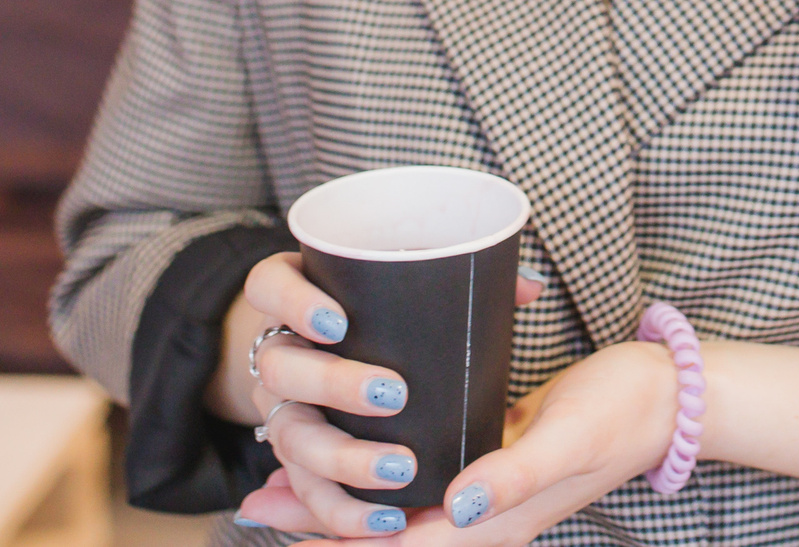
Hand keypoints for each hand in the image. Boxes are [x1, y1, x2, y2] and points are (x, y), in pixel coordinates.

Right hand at [218, 252, 548, 541]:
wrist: (345, 355)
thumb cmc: (388, 309)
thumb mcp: (415, 285)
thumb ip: (469, 278)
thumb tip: (529, 284)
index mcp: (292, 293)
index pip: (268, 286)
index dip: (293, 303)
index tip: (339, 321)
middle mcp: (277, 351)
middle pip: (279, 368)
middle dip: (332, 385)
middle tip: (393, 394)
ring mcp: (281, 407)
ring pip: (289, 437)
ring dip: (340, 459)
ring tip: (399, 470)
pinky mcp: (299, 458)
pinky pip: (306, 490)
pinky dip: (339, 510)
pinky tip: (379, 519)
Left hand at [235, 339, 681, 543]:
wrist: (665, 397)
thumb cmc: (620, 413)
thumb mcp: (568, 439)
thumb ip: (515, 476)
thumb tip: (459, 507)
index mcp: (494, 524)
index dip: (339, 544)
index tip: (280, 526)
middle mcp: (480, 517)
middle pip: (383, 539)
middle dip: (320, 528)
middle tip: (255, 506)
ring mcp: (482, 493)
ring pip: (393, 515)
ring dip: (337, 506)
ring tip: (277, 489)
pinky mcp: (486, 461)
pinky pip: (416, 487)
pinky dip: (374, 480)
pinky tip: (351, 451)